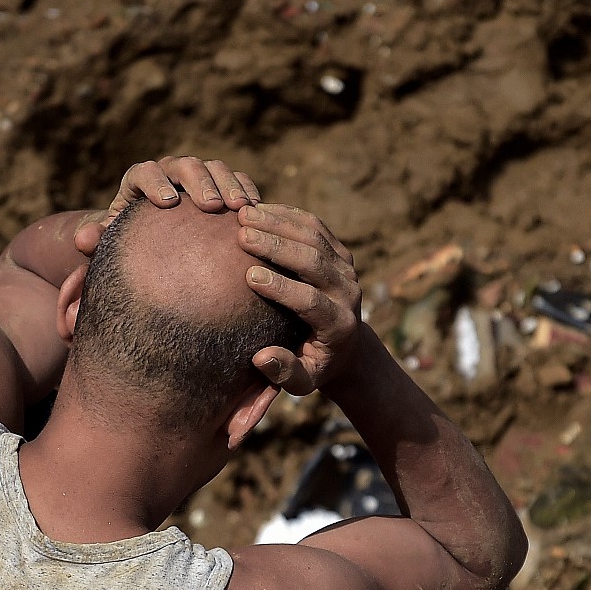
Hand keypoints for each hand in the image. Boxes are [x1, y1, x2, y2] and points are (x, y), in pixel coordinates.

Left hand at [75, 156, 260, 254]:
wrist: (154, 244)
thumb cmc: (130, 245)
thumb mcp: (110, 245)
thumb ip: (96, 241)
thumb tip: (83, 239)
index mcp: (138, 181)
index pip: (144, 171)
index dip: (154, 182)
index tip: (166, 203)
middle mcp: (169, 173)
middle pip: (185, 165)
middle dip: (200, 182)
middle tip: (213, 207)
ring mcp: (198, 177)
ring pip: (215, 168)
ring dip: (230, 185)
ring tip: (241, 210)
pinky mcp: (221, 186)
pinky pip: (238, 180)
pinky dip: (248, 191)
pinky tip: (258, 211)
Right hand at [237, 203, 362, 395]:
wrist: (348, 346)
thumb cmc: (315, 365)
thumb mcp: (303, 382)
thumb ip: (285, 373)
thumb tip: (262, 357)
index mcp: (339, 325)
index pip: (311, 301)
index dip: (282, 288)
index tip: (250, 276)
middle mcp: (348, 292)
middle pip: (314, 261)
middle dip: (277, 246)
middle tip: (242, 235)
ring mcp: (347, 268)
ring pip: (315, 236)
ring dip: (279, 222)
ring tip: (244, 214)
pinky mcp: (341, 252)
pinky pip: (315, 226)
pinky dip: (287, 214)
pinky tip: (258, 207)